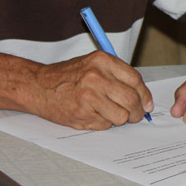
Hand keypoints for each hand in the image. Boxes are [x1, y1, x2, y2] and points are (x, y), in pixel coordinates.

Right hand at [31, 51, 153, 129]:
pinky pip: (105, 125)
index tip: (147, 103)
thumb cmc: (67, 76)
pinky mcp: (81, 114)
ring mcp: (89, 97)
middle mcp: (96, 77)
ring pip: (121, 116)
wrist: (38, 86)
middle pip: (131, 100)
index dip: (144, 95)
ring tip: (111, 114)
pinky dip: (104, 123)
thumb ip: (117, 75)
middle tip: (136, 115)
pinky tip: (94, 114)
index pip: (135, 80)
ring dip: (121, 119)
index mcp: (102, 61)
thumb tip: (143, 96)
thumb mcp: (93, 64)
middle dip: (138, 112)